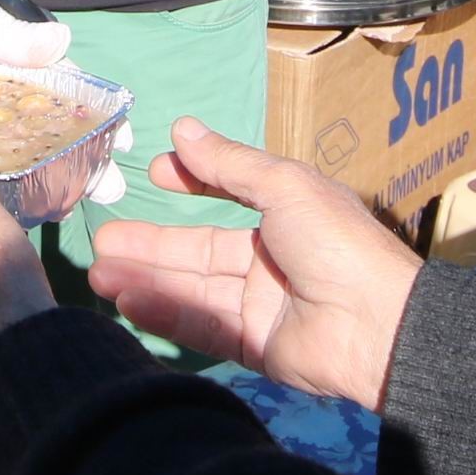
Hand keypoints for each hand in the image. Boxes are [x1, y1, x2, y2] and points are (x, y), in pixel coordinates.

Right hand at [85, 124, 421, 407]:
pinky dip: (165, 313)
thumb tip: (182, 128)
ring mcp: (260, 305)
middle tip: (103, 240)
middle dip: (151, 245)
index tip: (157, 173)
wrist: (376, 324)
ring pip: (193, 288)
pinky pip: (201, 326)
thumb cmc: (336, 242)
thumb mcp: (285, 187)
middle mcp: (269, 259)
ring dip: (147, 279)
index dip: (194, 184)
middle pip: (199, 250)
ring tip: (100, 273)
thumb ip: (230, 165)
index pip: (230, 196)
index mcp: (286, 216)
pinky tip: (128, 300)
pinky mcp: (253, 346)